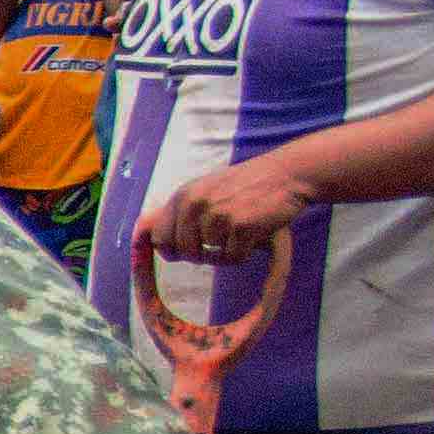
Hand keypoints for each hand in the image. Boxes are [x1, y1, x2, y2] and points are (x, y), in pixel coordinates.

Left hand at [149, 154, 316, 263]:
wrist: (286, 174)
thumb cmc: (243, 186)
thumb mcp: (203, 189)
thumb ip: (180, 211)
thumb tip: (146, 236)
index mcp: (183, 196)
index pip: (160, 238)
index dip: (172, 250)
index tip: (185, 251)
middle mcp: (196, 204)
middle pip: (184, 252)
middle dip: (199, 255)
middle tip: (218, 244)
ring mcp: (218, 215)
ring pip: (210, 257)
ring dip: (225, 252)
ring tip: (239, 232)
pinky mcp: (242, 226)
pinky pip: (233, 258)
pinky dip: (243, 254)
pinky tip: (252, 236)